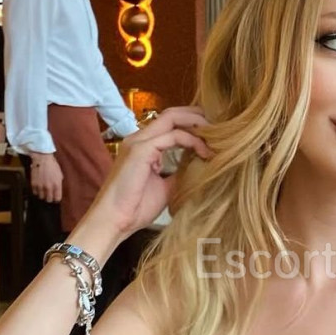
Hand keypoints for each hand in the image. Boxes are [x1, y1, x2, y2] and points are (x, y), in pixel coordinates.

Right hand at [30, 153, 63, 202]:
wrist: (42, 159)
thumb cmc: (53, 166)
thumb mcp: (60, 175)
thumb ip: (59, 185)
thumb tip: (57, 192)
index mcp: (57, 185)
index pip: (57, 199)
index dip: (56, 199)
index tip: (55, 197)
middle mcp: (48, 187)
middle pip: (49, 200)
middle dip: (49, 198)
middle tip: (49, 195)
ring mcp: (40, 186)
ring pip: (41, 197)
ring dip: (42, 195)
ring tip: (43, 191)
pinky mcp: (33, 184)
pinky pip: (35, 193)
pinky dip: (37, 192)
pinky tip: (38, 188)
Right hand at [85, 106, 211, 238]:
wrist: (114, 221)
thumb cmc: (135, 207)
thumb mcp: (165, 186)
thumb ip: (178, 172)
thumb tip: (198, 166)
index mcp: (143, 145)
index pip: (170, 123)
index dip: (192, 124)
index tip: (214, 135)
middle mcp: (139, 138)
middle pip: (172, 113)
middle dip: (198, 116)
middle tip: (220, 127)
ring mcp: (139, 141)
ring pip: (172, 118)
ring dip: (198, 125)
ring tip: (217, 138)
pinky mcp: (141, 150)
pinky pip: (173, 136)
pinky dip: (193, 141)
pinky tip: (205, 153)